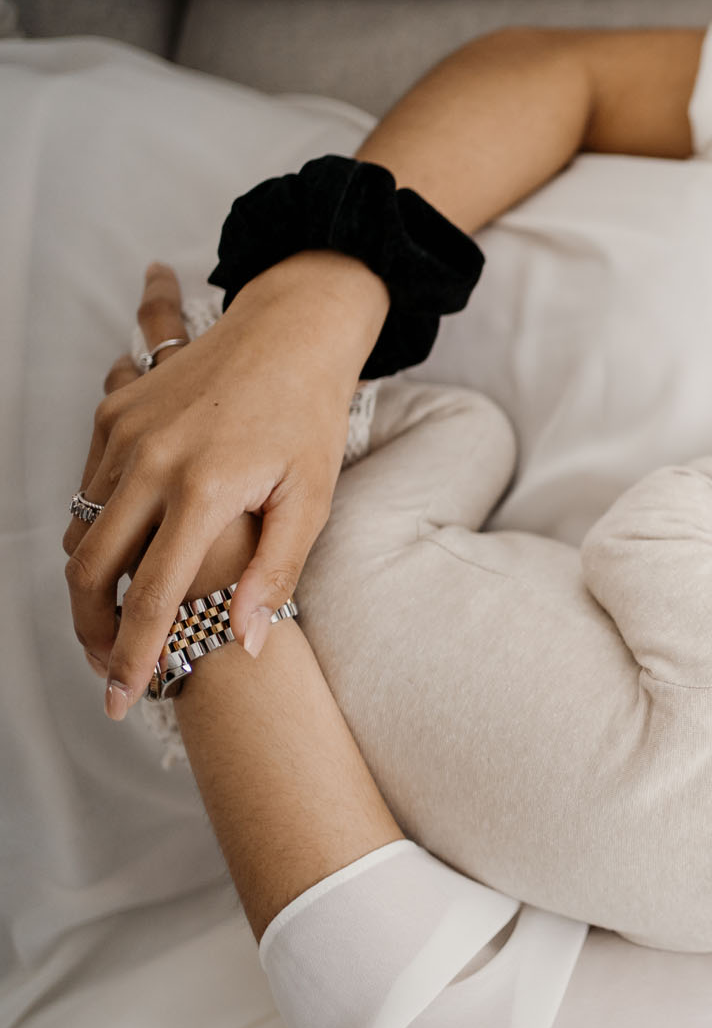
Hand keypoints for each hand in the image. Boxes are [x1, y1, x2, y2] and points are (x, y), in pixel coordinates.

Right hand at [64, 254, 387, 719]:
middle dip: (94, 631)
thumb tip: (247, 642)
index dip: (136, 654)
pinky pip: (87, 486)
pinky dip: (97, 530)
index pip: (153, 595)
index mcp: (205, 489)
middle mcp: (153, 460)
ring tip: (121, 625)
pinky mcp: (113, 413)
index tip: (125, 697)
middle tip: (113, 671)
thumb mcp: (313, 500)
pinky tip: (125, 557)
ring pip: (82, 529)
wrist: (292, 330)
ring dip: (91, 585)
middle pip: (91, 570)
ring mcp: (125, 433)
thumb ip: (277, 572)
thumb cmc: (311, 419)